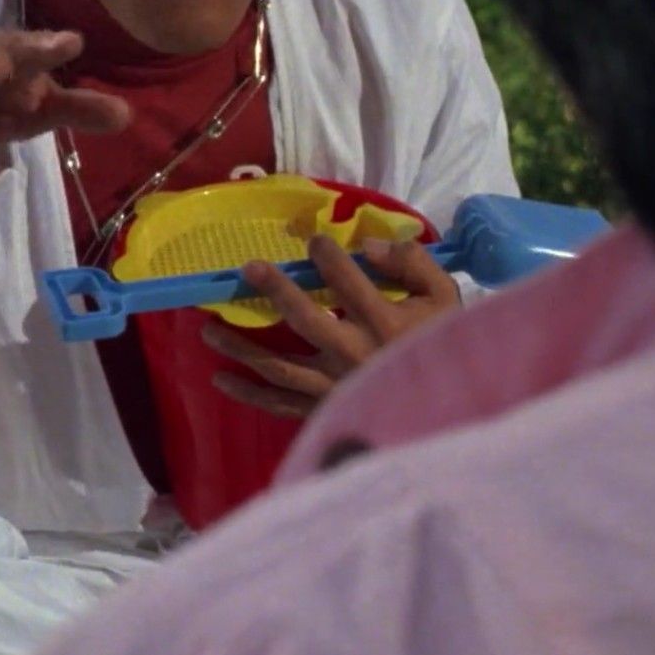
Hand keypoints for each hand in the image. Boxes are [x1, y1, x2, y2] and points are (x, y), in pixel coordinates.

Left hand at [202, 235, 460, 417]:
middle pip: (303, 317)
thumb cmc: (441, 346)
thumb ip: (411, 264)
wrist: (447, 411)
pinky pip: (278, 404)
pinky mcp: (321, 412)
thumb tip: (369, 245)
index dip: (327, 256)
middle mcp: (352, 354)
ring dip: (240, 345)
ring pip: (277, 365)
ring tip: (208, 327)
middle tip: (248, 269)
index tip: (313, 242)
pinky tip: (220, 376)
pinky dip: (247, 393)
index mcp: (383, 323)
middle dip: (273, 289)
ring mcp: (332, 387)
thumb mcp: (444, 297)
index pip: (347, 280)